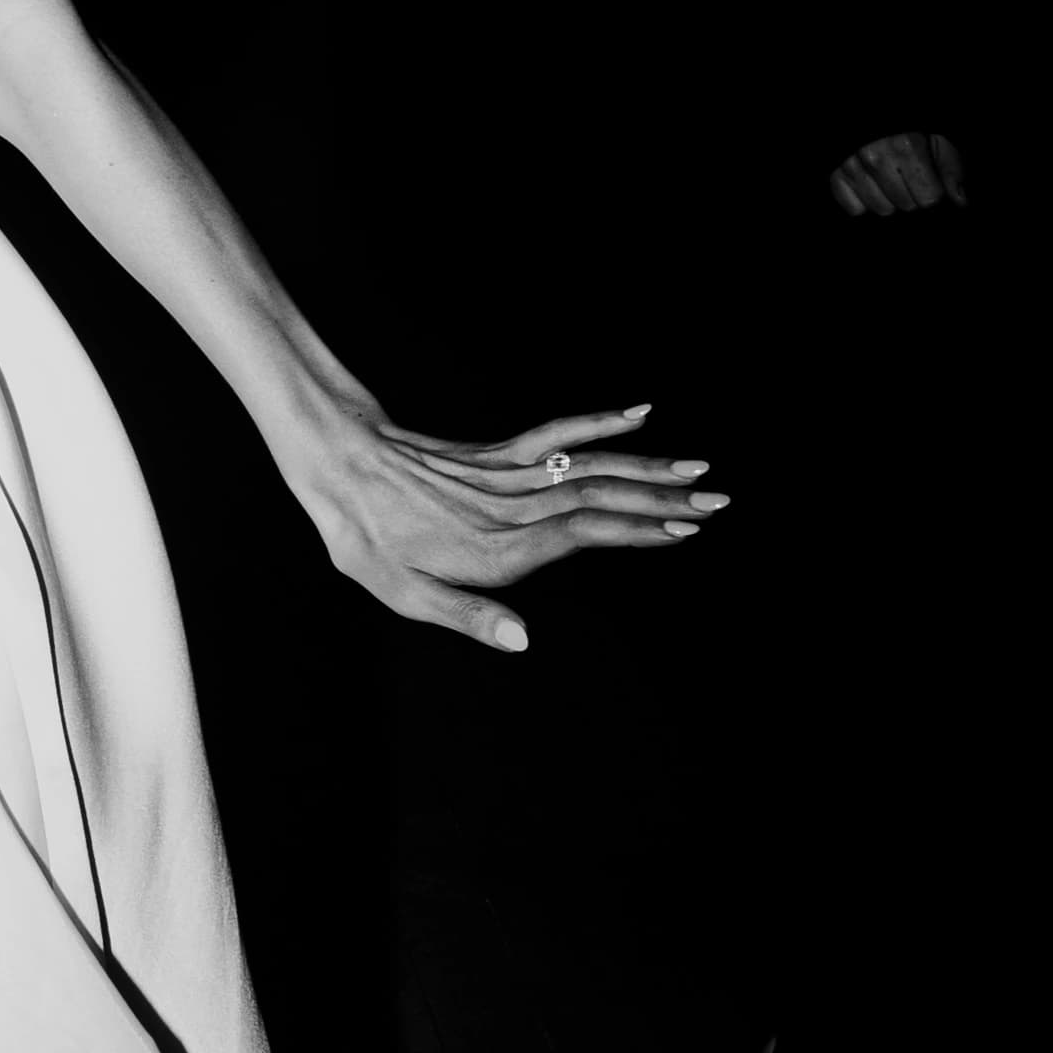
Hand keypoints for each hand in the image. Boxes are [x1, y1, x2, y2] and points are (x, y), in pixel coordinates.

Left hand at [287, 393, 723, 656]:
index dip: (636, 529)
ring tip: (699, 469)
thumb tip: (524, 641)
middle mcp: (510, 508)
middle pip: (599, 496)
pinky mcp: (495, 454)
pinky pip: (555, 434)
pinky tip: (641, 412)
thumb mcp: (400, 592)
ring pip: (588, 466)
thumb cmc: (363, 536)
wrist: (333, 462)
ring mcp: (506, 476)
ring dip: (647, 467)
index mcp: (496, 547)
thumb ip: (466, 617)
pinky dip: (599, 421)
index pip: (582, 531)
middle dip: (662, 500)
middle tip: (719, 501)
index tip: (685, 528)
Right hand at [829, 128, 965, 218]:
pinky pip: (854, 208)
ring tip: (889, 178)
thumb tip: (961, 201)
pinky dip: (863, 201)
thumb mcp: (935, 136)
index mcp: (906, 146)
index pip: (930, 197)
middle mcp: (876, 158)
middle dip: (912, 194)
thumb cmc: (906, 124)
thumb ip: (950, 167)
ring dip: (889, 199)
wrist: (866, 107)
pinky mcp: (835, 174)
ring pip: (881, 209)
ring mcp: (852, 167)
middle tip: (908, 175)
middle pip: (906, 205)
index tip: (929, 180)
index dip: (933, 190)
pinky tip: (869, 184)